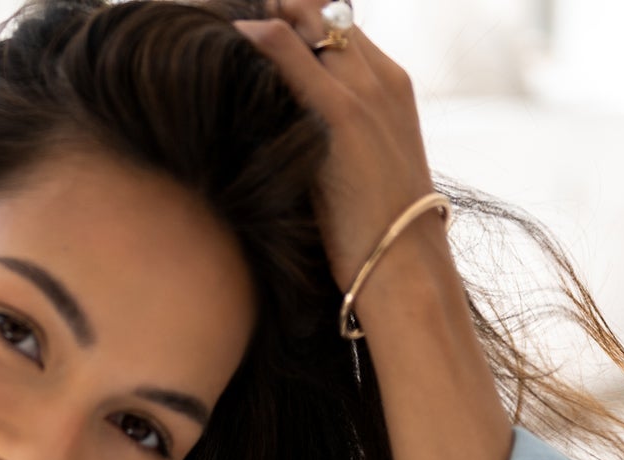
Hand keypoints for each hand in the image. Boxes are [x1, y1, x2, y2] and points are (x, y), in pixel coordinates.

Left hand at [232, 3, 441, 294]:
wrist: (407, 271)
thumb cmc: (377, 241)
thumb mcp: (358, 177)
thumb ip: (330, 145)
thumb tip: (283, 151)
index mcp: (392, 86)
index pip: (339, 29)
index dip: (295, 21)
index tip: (251, 30)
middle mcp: (381, 78)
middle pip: (322, 15)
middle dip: (277, 10)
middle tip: (225, 16)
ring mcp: (364, 91)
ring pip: (307, 20)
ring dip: (263, 15)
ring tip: (216, 23)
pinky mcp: (342, 113)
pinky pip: (287, 48)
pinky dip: (254, 36)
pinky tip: (225, 37)